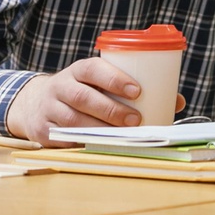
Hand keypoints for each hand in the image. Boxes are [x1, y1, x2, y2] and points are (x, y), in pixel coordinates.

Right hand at [4, 58, 184, 144]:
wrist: (37, 103)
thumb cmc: (85, 91)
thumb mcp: (102, 83)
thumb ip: (134, 89)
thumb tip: (177, 102)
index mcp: (79, 70)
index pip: (94, 69)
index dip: (115, 78)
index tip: (138, 91)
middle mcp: (60, 86)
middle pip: (84, 97)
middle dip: (112, 109)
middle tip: (136, 119)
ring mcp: (49, 108)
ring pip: (73, 120)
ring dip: (100, 128)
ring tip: (123, 134)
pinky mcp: (43, 130)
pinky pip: (64, 138)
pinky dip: (82, 143)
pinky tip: (100, 145)